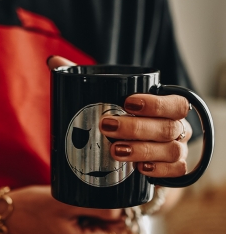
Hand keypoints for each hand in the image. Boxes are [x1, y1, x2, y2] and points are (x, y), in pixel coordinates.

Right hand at [7, 185, 124, 233]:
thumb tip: (123, 212)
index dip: (114, 210)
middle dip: (98, 212)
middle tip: (78, 201)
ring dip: (88, 215)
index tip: (101, 197)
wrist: (7, 215)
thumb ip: (101, 208)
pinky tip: (65, 212)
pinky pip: (83, 232)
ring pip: (95, 229)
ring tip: (69, 207)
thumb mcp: (69, 202)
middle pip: (107, 229)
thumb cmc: (33, 207)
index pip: (117, 228)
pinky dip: (79, 219)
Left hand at [47, 55, 192, 178]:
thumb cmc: (125, 121)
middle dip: (137, 128)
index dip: (156, 103)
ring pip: (171, 151)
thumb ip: (85, 80)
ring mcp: (179, 150)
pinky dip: (160, 170)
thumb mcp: (109, 101)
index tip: (127, 102)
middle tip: (107, 127)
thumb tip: (53, 61)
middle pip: (168, 128)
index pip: (175, 103)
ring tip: (115, 150)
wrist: (134, 153)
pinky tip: (140, 169)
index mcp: (169, 108)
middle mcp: (179, 128)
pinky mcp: (175, 171)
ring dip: (142, 150)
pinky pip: (176, 172)